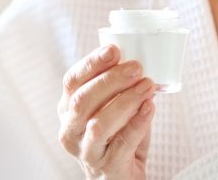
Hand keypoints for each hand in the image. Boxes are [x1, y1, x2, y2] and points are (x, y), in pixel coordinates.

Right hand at [57, 45, 156, 179]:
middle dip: (110, 80)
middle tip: (136, 67)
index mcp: (68, 109)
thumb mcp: (111, 108)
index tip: (113, 50)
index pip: (72, 82)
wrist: (121, 177)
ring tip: (147, 86)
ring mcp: (86, 152)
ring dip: (125, 101)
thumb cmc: (117, 136)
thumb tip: (137, 59)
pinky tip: (150, 108)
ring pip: (98, 124)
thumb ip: (118, 88)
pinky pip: (122, 143)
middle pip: (82, 101)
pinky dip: (137, 123)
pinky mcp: (107, 168)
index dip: (91, 63)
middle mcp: (70, 131)